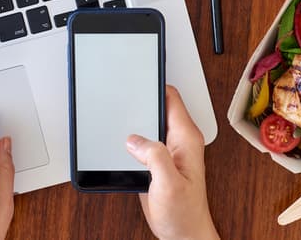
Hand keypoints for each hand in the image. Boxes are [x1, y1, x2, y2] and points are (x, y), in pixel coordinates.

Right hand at [126, 86, 218, 239]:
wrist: (183, 234)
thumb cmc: (184, 213)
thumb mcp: (169, 183)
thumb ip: (155, 157)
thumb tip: (135, 139)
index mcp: (186, 139)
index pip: (171, 98)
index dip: (155, 84)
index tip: (138, 77)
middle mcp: (178, 141)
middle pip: (157, 107)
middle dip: (139, 100)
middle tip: (118, 96)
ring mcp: (166, 150)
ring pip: (147, 124)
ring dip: (132, 121)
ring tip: (113, 116)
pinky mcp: (156, 162)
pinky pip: (141, 141)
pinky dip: (129, 140)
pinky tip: (116, 142)